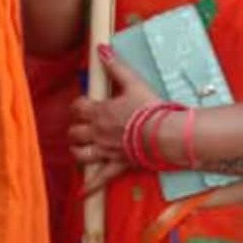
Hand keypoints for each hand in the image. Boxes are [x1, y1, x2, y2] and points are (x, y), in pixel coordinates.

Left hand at [68, 43, 160, 194]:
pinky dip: (89, 187)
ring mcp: (106, 151)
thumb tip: (100, 47)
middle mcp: (97, 132)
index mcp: (99, 111)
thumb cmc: (151, 107)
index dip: (78, 106)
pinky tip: (80, 195)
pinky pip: (100, 179)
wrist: (167, 134)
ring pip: (80, 154)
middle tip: (82, 127)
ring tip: (80, 149)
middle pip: (75, 132)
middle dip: (76, 129)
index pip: (77, 108)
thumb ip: (115, 66)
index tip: (83, 105)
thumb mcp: (132, 82)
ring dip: (78, 151)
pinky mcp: (117, 165)